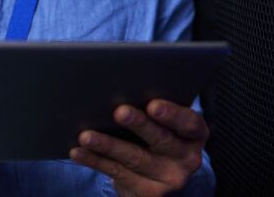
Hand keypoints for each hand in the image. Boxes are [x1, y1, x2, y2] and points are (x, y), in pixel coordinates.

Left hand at [70, 99, 208, 196]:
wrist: (160, 178)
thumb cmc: (157, 136)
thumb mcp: (166, 124)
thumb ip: (154, 110)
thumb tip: (122, 88)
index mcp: (195, 134)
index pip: (189, 123)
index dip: (172, 114)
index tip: (153, 105)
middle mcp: (188, 158)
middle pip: (161, 140)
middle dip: (139, 125)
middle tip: (119, 112)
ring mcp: (169, 179)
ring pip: (135, 158)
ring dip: (107, 145)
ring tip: (86, 134)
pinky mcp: (149, 193)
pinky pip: (118, 173)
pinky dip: (95, 160)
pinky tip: (78, 151)